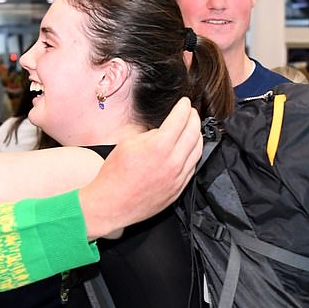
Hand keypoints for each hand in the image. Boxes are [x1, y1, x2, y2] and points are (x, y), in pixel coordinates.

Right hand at [78, 97, 201, 239]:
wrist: (111, 205)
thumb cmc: (114, 176)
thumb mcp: (128, 144)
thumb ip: (150, 135)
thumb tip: (163, 130)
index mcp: (159, 147)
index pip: (180, 119)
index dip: (184, 107)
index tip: (184, 103)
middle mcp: (173, 162)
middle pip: (194, 133)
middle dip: (194, 118)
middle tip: (190, 112)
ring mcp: (177, 178)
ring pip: (198, 150)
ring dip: (197, 136)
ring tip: (191, 129)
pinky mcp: (178, 189)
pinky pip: (192, 167)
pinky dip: (192, 154)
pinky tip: (187, 150)